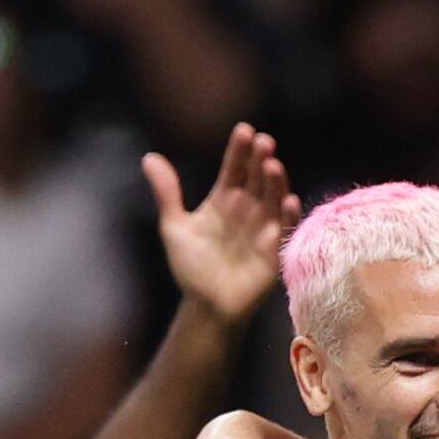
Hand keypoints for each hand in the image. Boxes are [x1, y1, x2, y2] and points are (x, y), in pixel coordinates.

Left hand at [147, 120, 296, 329]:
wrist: (205, 307)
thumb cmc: (191, 268)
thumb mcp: (174, 228)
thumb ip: (167, 193)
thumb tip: (149, 157)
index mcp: (225, 199)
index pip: (235, 168)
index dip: (239, 150)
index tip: (243, 130)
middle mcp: (247, 209)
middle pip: (257, 178)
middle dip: (261, 159)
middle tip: (263, 141)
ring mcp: (263, 228)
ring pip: (273, 198)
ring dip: (276, 181)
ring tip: (273, 165)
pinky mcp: (274, 250)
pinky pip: (285, 229)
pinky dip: (289, 215)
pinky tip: (288, 200)